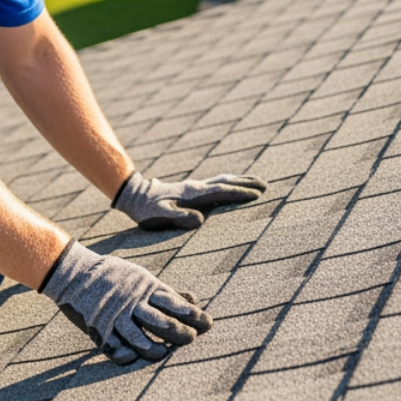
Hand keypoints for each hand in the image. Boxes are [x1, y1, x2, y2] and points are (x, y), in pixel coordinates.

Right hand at [39, 242, 210, 363]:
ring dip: (155, 349)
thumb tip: (194, 300)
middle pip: (162, 322)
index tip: (208, 324)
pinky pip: (114, 347)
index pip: (175, 304)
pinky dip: (125, 354)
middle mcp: (132, 302)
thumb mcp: (142, 278)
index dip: (193, 315)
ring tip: (164, 353)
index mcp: (145, 287)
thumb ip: (167, 292)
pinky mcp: (98, 329)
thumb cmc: (114, 277)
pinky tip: (134, 358)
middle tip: (191, 339)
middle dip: (180, 333)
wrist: (74, 273)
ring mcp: (115, 316)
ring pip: (140, 338)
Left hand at [113, 170, 267, 230]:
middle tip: (266, 185)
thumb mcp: (159, 216)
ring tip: (255, 181)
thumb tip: (200, 220)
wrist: (134, 194)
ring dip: (239, 180)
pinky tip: (230, 184)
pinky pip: (215, 183)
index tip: (258, 194)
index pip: (221, 192)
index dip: (240, 193)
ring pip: (222, 180)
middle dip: (246, 184)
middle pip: (226, 182)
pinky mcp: (190, 188)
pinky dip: (228, 182)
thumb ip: (178, 218)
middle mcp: (196, 187)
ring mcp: (194, 186)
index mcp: (192, 194)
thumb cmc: (146, 210)